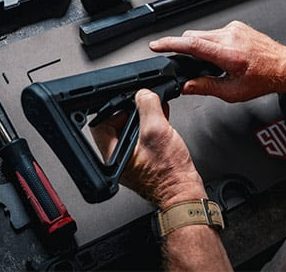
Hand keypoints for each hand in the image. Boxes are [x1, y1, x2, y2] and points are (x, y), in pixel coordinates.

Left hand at [91, 89, 205, 206]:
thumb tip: (143, 94)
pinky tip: (164, 127)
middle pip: (116, 126)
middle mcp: (117, 159)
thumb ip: (147, 106)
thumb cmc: (169, 172)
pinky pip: (142, 141)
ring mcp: (131, 161)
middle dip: (134, 113)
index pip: (101, 123)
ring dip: (145, 120)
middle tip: (149, 110)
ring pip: (131, 132)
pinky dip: (152, 130)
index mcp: (112, 153)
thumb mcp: (157, 129)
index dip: (117, 109)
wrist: (184, 191)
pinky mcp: (144, 162)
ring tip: (159, 117)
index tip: (132, 104)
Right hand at [149, 20, 285, 102]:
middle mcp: (231, 37)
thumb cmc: (264, 79)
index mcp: (228, 54)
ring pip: (204, 34)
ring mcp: (235, 29)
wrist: (283, 67)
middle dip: (184, 48)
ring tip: (212, 63)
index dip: (170, 44)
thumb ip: (206, 88)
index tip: (156, 45)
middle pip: (194, 37)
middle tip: (184, 62)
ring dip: (200, 46)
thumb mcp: (233, 92)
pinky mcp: (238, 26)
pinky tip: (223, 55)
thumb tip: (187, 86)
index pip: (191, 44)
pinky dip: (213, 42)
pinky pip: (216, 32)